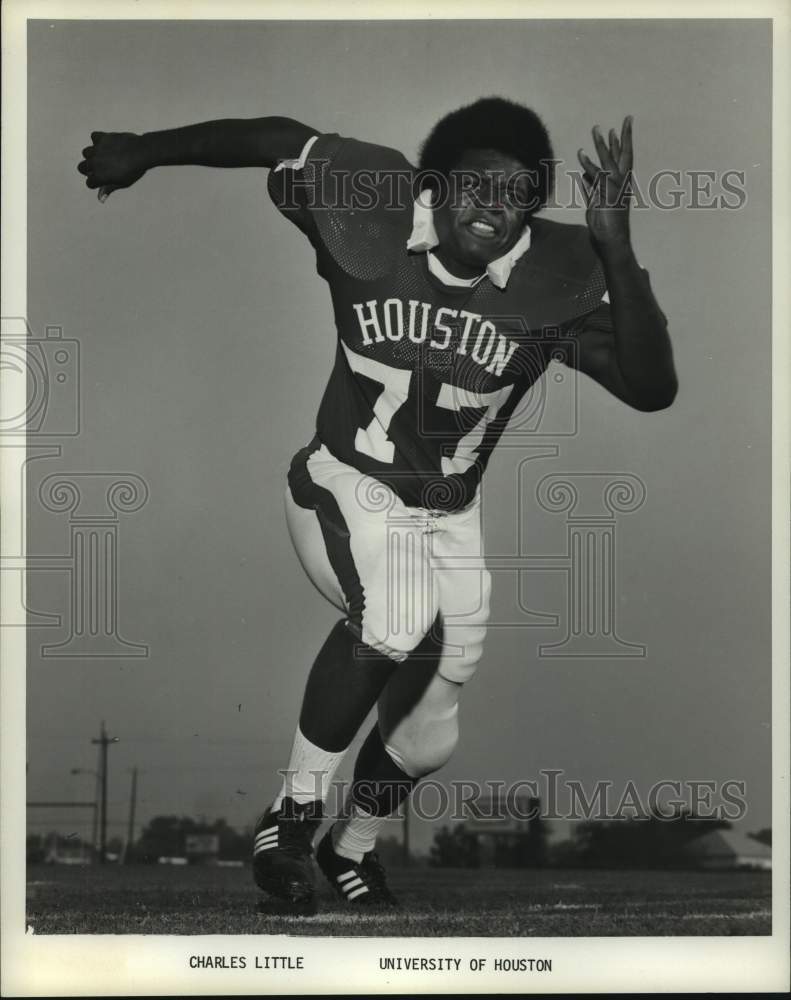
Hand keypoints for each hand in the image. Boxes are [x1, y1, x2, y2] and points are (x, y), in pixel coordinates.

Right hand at [77, 131, 148, 201]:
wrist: (141, 153)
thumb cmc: (134, 171)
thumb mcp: (122, 183)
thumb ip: (109, 189)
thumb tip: (100, 199)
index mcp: (99, 176)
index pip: (89, 183)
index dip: (96, 182)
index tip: (104, 180)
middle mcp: (94, 163)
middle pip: (81, 167)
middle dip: (88, 169)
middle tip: (100, 168)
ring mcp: (97, 150)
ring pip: (86, 152)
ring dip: (92, 155)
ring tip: (104, 156)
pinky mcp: (102, 138)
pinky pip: (94, 137)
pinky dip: (98, 140)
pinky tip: (107, 144)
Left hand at [577, 116, 633, 247]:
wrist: (612, 242)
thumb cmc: (606, 226)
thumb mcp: (595, 204)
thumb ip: (590, 190)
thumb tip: (584, 178)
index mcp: (621, 185)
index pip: (624, 159)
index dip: (623, 143)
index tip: (620, 128)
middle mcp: (621, 184)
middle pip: (625, 155)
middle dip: (624, 136)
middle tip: (626, 118)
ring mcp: (615, 190)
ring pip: (609, 162)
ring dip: (601, 145)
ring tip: (596, 129)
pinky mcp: (606, 197)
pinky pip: (597, 178)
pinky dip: (589, 166)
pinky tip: (581, 154)